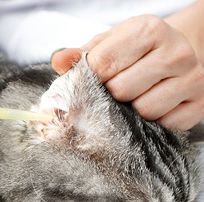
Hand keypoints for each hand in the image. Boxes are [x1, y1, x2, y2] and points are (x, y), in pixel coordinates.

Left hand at [51, 3, 203, 130]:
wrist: (185, 55)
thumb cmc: (141, 51)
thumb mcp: (114, 43)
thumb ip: (85, 54)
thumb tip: (58, 61)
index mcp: (148, 30)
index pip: (103, 64)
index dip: (91, 79)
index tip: (93, 82)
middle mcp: (175, 52)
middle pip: (122, 90)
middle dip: (114, 95)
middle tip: (119, 90)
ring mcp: (192, 79)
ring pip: (145, 111)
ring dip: (134, 111)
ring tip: (139, 97)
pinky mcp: (198, 105)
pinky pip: (165, 125)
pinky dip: (155, 121)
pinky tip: (157, 106)